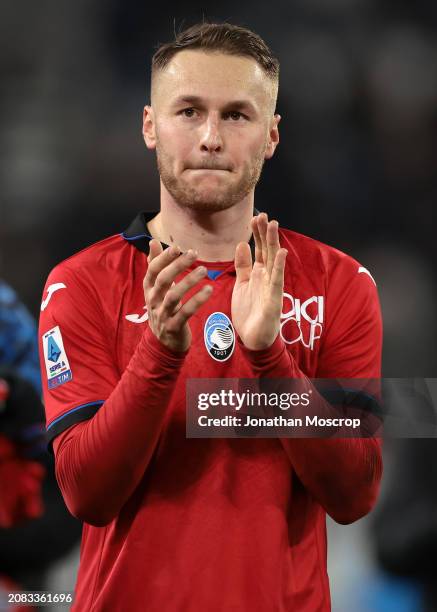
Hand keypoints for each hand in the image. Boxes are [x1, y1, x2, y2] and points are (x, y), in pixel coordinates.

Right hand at [143, 240, 212, 351]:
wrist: (163, 343)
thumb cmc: (163, 309)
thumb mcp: (157, 288)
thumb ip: (155, 265)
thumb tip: (153, 242)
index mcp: (149, 289)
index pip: (152, 270)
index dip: (163, 258)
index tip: (177, 247)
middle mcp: (153, 301)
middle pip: (162, 280)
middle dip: (177, 265)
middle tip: (194, 253)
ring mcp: (162, 315)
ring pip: (173, 296)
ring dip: (188, 281)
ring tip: (204, 270)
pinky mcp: (173, 327)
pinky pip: (185, 313)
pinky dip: (197, 301)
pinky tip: (209, 290)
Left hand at [232, 213, 286, 349]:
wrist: (252, 338)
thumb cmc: (249, 312)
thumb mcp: (242, 284)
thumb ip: (243, 265)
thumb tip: (242, 244)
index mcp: (259, 274)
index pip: (260, 249)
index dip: (257, 234)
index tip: (255, 217)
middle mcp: (267, 277)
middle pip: (267, 250)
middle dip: (265, 233)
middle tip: (264, 215)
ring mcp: (272, 287)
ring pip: (274, 261)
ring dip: (273, 242)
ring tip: (274, 225)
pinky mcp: (274, 299)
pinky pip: (277, 280)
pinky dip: (279, 266)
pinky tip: (281, 252)